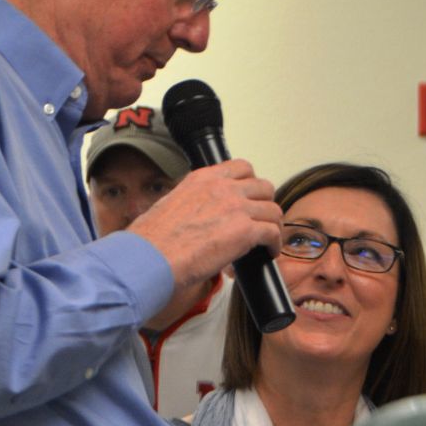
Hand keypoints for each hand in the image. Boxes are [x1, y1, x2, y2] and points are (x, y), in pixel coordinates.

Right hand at [126, 161, 280, 290]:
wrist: (151, 258)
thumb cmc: (153, 240)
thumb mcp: (170, 205)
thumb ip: (193, 203)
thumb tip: (199, 217)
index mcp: (203, 179)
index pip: (241, 167)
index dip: (251, 183)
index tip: (251, 196)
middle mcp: (222, 188)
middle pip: (263, 187)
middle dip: (265, 203)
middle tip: (261, 218)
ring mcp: (236, 208)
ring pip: (272, 209)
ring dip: (272, 224)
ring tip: (268, 238)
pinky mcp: (245, 231)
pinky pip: (273, 232)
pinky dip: (274, 244)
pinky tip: (269, 252)